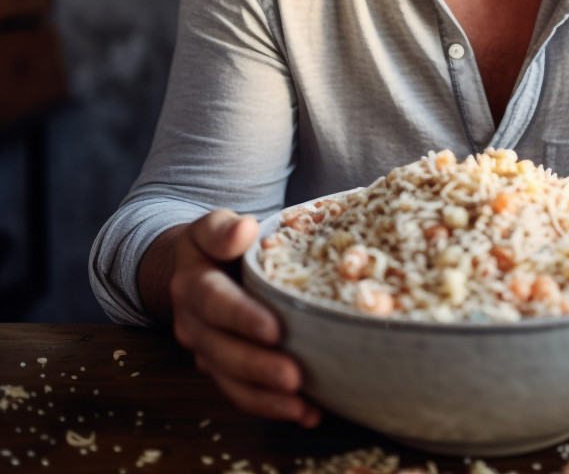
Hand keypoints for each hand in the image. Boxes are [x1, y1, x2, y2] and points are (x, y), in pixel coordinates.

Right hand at [169, 210, 321, 426]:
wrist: (195, 266)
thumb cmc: (217, 242)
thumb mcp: (214, 225)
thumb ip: (224, 228)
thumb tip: (245, 229)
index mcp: (193, 282)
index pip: (214, 301)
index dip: (241, 317)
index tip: (273, 329)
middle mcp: (193, 321)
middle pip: (221, 350)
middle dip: (257, 366)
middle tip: (293, 376)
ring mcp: (206, 349)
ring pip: (230, 380)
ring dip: (265, 397)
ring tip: (301, 405)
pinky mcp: (222, 367)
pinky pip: (242, 392)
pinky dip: (271, 405)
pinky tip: (306, 412)